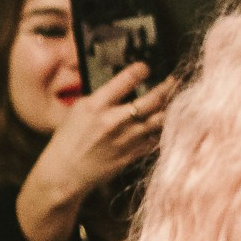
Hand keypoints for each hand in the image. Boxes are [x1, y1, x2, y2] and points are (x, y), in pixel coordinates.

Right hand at [15, 65, 174, 240]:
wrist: (65, 173)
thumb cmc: (69, 138)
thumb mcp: (79, 109)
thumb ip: (103, 96)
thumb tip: (126, 83)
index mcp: (96, 105)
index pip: (126, 79)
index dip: (141, 69)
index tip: (146, 67)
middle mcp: (114, 121)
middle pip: (152, 99)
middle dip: (167, 86)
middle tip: (173, 80)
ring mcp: (126, 139)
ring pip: (159, 119)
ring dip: (170, 107)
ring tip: (175, 99)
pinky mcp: (132, 155)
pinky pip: (156, 139)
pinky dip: (163, 130)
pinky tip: (167, 123)